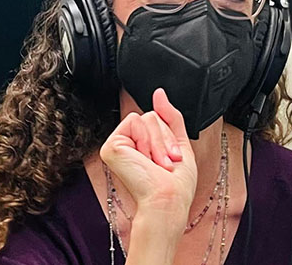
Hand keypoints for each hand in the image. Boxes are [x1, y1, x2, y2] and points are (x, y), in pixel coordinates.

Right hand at [100, 88, 196, 234]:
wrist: (168, 199)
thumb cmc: (177, 183)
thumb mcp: (179, 143)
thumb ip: (170, 117)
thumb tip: (159, 93)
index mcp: (143, 145)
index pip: (158, 119)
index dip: (170, 136)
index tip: (174, 158)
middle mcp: (128, 143)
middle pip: (153, 116)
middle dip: (166, 139)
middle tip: (167, 163)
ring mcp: (118, 144)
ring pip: (147, 117)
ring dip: (159, 142)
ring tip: (158, 164)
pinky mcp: (111, 145)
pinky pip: (135, 121)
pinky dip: (147, 140)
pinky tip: (144, 160)